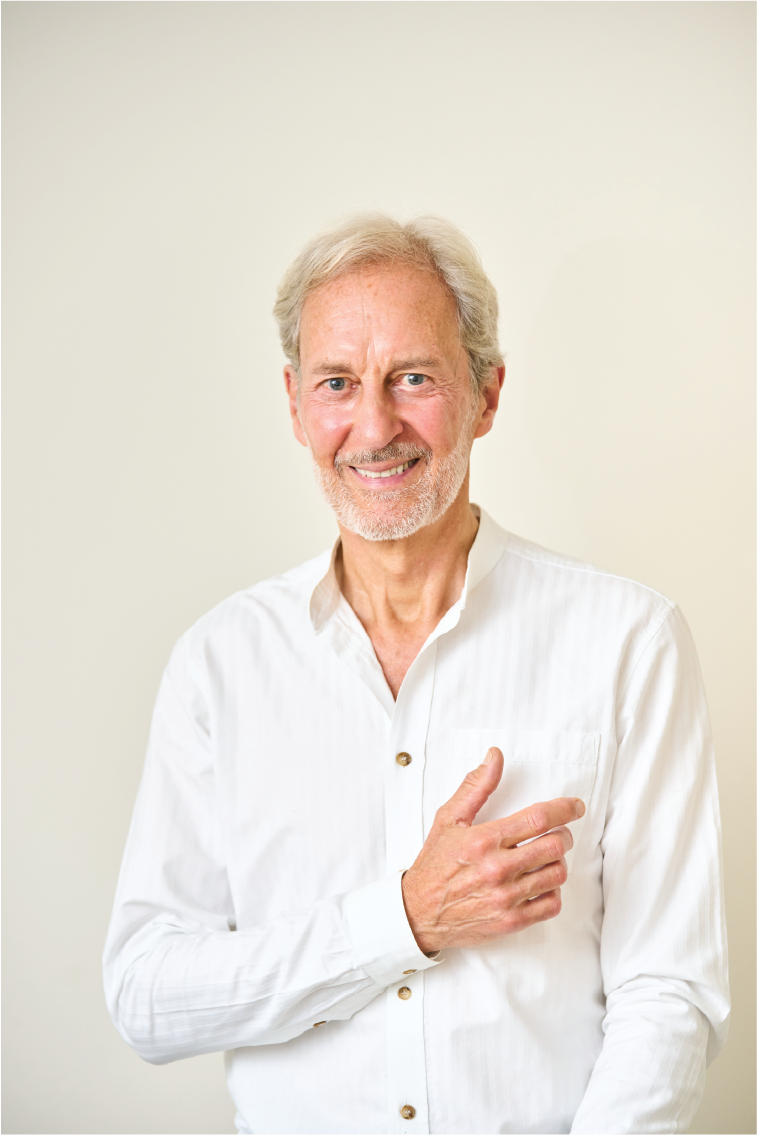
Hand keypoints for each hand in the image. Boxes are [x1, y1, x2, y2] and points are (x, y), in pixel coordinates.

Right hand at [401, 747, 584, 953]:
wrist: (418, 912)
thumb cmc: (434, 864)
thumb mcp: (448, 819)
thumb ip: (476, 787)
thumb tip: (494, 758)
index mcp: (484, 840)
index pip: (538, 818)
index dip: (564, 809)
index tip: (575, 806)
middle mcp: (498, 869)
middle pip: (554, 846)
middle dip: (563, 835)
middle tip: (557, 833)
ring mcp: (506, 897)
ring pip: (557, 874)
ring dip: (558, 862)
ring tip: (546, 857)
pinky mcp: (512, 921)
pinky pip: (552, 904)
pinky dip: (554, 891)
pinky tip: (541, 883)